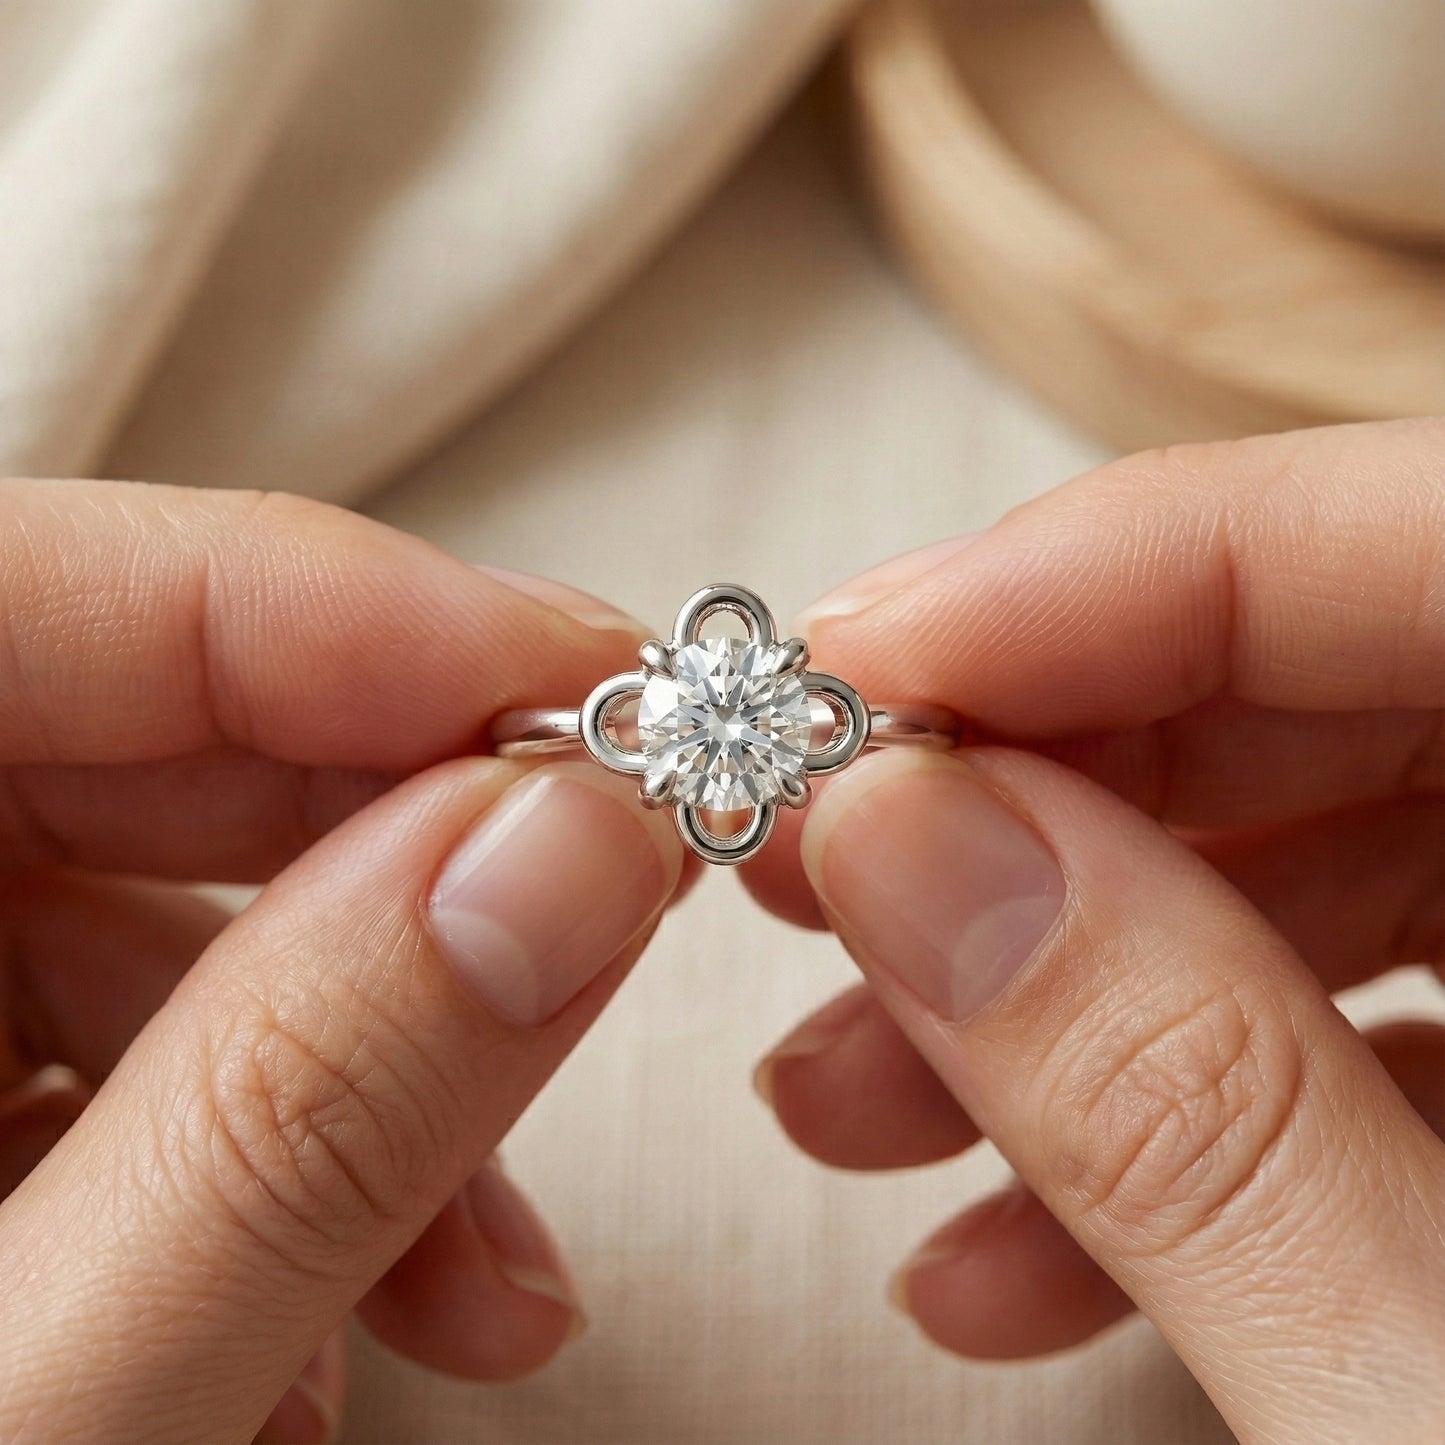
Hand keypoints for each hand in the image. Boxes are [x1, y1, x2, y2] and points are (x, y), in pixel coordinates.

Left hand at [0, 483, 683, 1442]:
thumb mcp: (27, 1426)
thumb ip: (302, 1117)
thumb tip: (578, 855)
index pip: (54, 593)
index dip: (362, 620)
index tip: (607, 699)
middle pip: (131, 723)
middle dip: (408, 838)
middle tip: (610, 917)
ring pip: (153, 889)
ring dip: (366, 1050)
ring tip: (478, 1272)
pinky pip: (121, 1030)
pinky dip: (274, 1151)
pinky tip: (342, 1323)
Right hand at [747, 420, 1444, 1442]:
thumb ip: (1193, 1111)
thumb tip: (910, 851)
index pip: (1422, 537)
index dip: (1103, 577)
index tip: (852, 673)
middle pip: (1343, 673)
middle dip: (1032, 773)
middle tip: (814, 865)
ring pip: (1323, 853)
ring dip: (1054, 969)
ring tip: (846, 1094)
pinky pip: (1363, 1029)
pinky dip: (1170, 1118)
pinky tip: (1001, 1250)